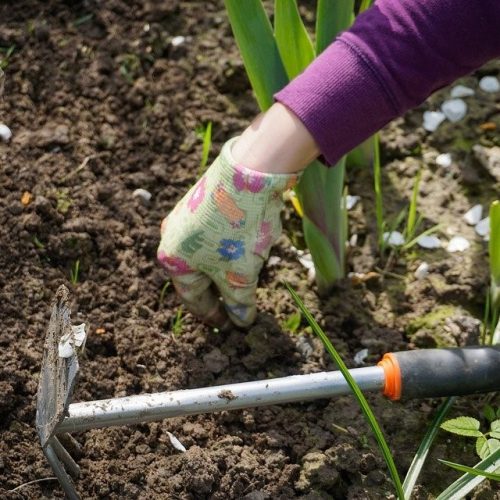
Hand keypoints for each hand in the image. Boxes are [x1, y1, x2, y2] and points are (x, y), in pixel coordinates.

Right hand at [157, 137, 298, 327]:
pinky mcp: (202, 202)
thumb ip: (239, 303)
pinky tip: (248, 247)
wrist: (250, 173)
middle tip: (239, 305)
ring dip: (227, 269)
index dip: (214, 316)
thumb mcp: (240, 275)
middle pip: (198, 276)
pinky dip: (229, 248)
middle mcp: (172, 238)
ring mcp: (186, 217)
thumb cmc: (238, 231)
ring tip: (248, 276)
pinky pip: (214, 236)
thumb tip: (241, 322)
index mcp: (173, 261)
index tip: (230, 326)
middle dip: (221, 291)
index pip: (193, 299)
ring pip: (208, 255)